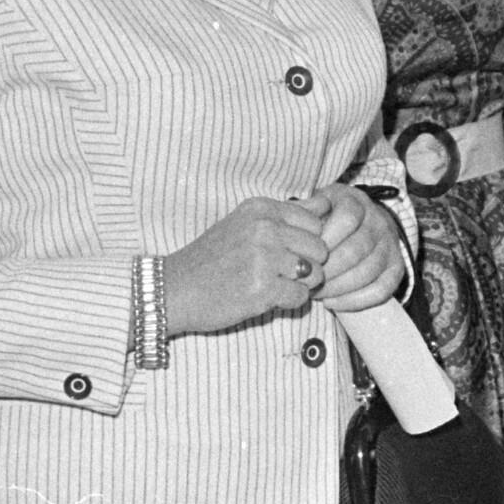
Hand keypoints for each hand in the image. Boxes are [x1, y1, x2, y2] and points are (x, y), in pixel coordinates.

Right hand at [164, 195, 336, 335]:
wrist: (175, 289)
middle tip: (278, 272)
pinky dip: (288, 302)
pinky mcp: (263, 289)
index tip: (283, 251)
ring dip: (299, 285)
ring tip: (271, 283)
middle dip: (307, 265)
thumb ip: (287, 214)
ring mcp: (264, 258)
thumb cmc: (213, 258)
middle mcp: (264, 228)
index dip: (306, 242)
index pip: (315, 222)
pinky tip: (264, 297)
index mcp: (261, 208)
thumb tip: (328, 200)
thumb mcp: (246, 223)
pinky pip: (301, 297)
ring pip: (315, 274)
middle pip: (320, 249)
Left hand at [307, 182, 408, 310]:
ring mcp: (390, 245)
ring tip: (316, 293)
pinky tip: (332, 303)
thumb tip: (293, 228)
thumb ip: (303, 212)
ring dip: (338, 288)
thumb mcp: (316, 205)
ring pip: (368, 272)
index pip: (347, 218)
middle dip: (328, 270)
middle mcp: (378, 221)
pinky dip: (356, 301)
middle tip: (307, 280)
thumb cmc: (330, 217)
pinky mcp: (396, 267)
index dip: (326, 239)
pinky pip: (382, 289)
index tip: (307, 254)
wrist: (362, 223)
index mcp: (357, 202)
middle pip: (356, 250)